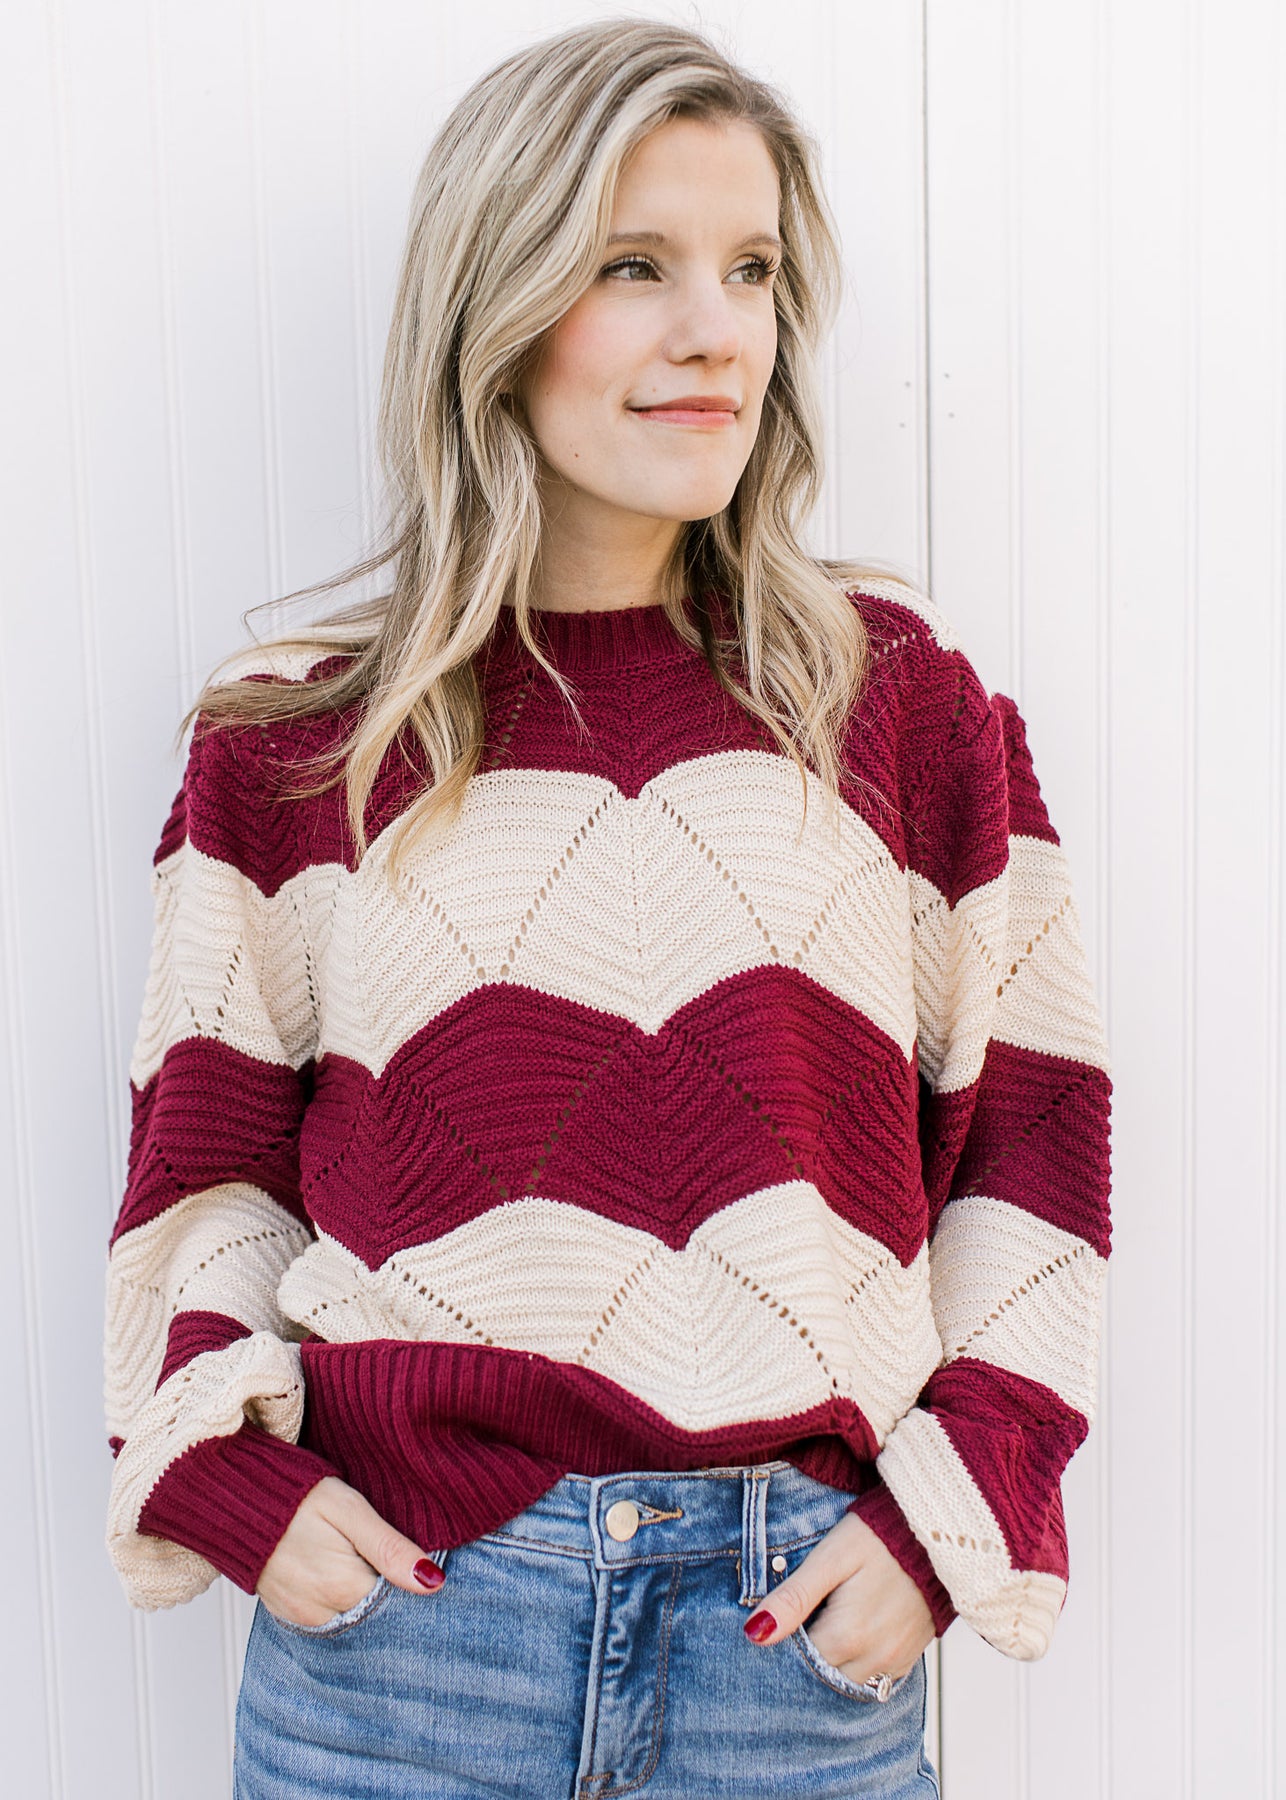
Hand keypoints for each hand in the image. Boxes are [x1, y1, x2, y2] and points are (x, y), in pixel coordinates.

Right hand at [256, 1475, 445, 1627]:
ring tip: (358, 1557)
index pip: (399, 1603)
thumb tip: (432, 1582)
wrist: (235, 1497)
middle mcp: (322, 1613)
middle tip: (383, 1553)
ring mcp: (301, 1617)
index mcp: (343, 1588)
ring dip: (362, 1594)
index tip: (412, 1560)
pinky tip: (339, 1569)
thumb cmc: (295, 1495)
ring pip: (352, 1615)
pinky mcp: (287, 1613)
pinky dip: (339, 1598)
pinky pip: (327, 1615)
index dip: (410, 1582)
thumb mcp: (349, 1510)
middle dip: (388, 1590)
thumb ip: (389, 1547)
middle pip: (375, 1613)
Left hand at [742, 1512, 934, 1683]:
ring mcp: (895, 1661)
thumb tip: (755, 1634)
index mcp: (847, 1637)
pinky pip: (875, 1677)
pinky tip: (853, 1630)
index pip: (797, 1663)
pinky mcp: (910, 1656)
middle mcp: (873, 1659)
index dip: (783, 1641)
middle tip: (805, 1615)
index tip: (782, 1615)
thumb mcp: (831, 1558)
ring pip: (848, 1680)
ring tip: (828, 1620)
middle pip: (822, 1676)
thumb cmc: (879, 1536)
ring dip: (833, 1660)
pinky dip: (858, 1662)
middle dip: (807, 1654)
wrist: (938, 1531)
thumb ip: (794, 1598)